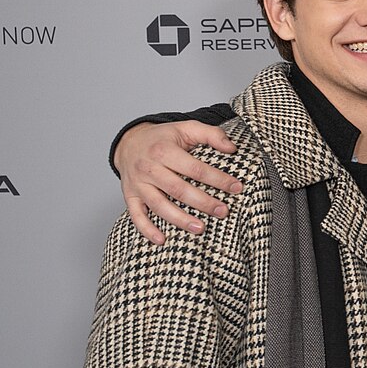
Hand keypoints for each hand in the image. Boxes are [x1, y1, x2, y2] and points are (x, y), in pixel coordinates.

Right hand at [115, 122, 241, 244]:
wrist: (129, 142)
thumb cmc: (164, 137)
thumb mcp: (186, 127)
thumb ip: (211, 134)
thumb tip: (232, 148)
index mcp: (164, 150)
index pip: (195, 168)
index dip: (217, 179)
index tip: (237, 188)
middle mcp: (149, 168)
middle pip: (178, 189)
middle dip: (203, 202)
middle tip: (223, 211)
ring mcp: (138, 184)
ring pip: (159, 205)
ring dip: (179, 219)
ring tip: (200, 228)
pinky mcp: (130, 196)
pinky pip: (136, 215)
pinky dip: (147, 229)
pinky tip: (162, 240)